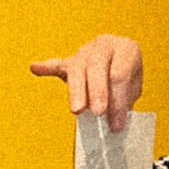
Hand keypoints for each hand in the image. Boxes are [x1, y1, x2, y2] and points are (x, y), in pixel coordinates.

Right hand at [29, 34, 143, 132]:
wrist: (121, 64)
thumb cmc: (128, 78)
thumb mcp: (133, 89)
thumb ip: (123, 101)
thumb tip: (112, 120)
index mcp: (126, 49)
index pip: (120, 73)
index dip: (118, 99)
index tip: (116, 124)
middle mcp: (105, 44)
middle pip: (96, 66)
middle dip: (96, 91)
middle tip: (97, 113)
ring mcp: (85, 51)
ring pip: (77, 68)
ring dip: (76, 90)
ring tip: (77, 110)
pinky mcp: (70, 61)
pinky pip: (57, 65)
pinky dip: (46, 67)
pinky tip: (35, 67)